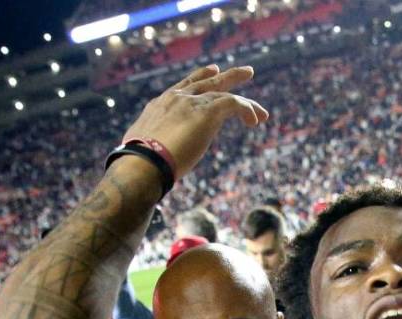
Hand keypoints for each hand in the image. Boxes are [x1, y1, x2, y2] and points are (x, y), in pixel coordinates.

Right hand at [121, 65, 268, 179]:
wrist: (143, 162)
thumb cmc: (139, 164)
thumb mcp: (141, 148)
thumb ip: (150, 146)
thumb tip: (148, 159)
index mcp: (160, 105)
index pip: (183, 87)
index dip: (200, 78)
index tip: (213, 72)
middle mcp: (177, 98)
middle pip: (206, 80)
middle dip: (228, 76)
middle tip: (246, 72)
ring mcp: (192, 103)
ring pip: (225, 92)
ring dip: (246, 103)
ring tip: (262, 114)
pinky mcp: (206, 112)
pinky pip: (234, 103)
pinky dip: (247, 110)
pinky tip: (255, 122)